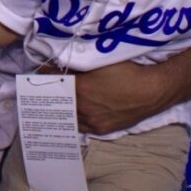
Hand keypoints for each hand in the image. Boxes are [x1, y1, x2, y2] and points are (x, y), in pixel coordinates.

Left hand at [48, 58, 165, 133]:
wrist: (152, 90)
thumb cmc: (127, 71)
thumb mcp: (99, 61)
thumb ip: (77, 63)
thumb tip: (58, 61)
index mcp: (79, 89)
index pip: (53, 81)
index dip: (44, 75)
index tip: (38, 71)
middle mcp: (83, 109)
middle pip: (57, 101)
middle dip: (50, 93)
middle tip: (43, 87)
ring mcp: (92, 122)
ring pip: (68, 116)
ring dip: (61, 107)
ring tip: (54, 101)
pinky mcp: (102, 129)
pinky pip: (81, 126)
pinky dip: (74, 118)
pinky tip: (70, 113)